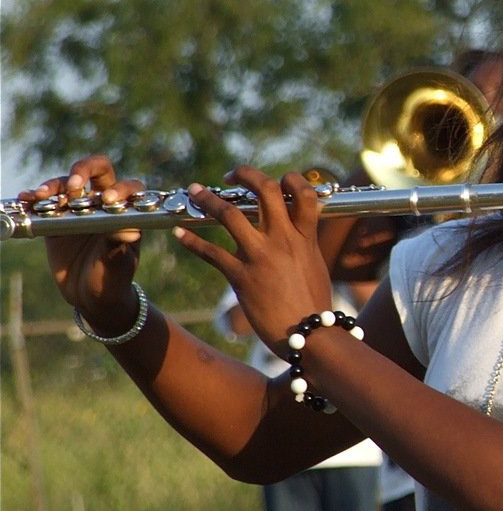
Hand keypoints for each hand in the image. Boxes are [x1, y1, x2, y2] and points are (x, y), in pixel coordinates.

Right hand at [20, 155, 144, 329]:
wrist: (90, 294)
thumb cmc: (113, 277)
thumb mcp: (118, 263)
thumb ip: (120, 245)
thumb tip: (131, 232)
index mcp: (126, 212)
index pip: (129, 188)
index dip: (120, 189)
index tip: (108, 200)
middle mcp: (103, 205)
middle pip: (97, 172)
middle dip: (85, 169)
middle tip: (74, 184)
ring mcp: (79, 209)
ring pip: (67, 185)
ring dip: (54, 185)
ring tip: (41, 195)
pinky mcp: (56, 219)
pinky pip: (44, 203)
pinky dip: (34, 198)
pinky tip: (26, 199)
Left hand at [172, 166, 333, 355]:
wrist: (311, 335)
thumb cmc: (315, 306)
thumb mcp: (315, 267)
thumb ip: (304, 246)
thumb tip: (297, 236)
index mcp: (305, 237)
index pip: (302, 192)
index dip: (288, 179)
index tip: (274, 181)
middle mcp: (283, 240)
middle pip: (264, 189)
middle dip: (246, 175)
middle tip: (232, 175)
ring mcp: (261, 256)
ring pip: (230, 214)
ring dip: (207, 199)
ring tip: (194, 191)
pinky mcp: (242, 276)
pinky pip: (211, 253)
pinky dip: (191, 241)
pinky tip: (179, 234)